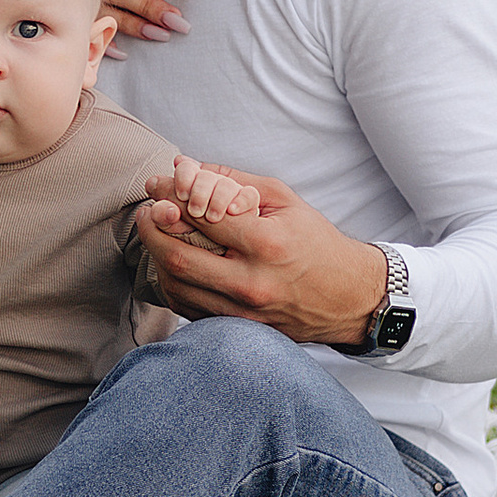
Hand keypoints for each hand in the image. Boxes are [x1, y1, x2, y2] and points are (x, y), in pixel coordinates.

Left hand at [134, 160, 389, 347]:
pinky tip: (174, 263)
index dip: (171, 195)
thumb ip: (232, 181)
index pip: (201, 215)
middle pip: (178, 256)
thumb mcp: (284, 200)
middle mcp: (252, 282)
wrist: (348, 297)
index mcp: (266, 243)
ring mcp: (243, 312)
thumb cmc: (316, 242)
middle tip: (148, 211)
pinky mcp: (239, 329)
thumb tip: (186, 167)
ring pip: (177, 286)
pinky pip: (188, 308)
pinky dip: (173, 283)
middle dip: (152, 229)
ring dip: (158, 256)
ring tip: (158, 235)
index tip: (158, 184)